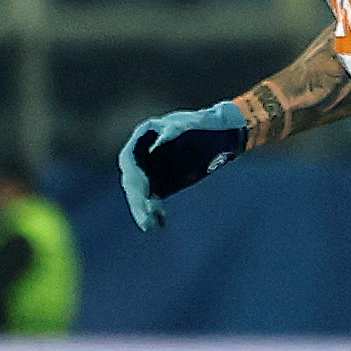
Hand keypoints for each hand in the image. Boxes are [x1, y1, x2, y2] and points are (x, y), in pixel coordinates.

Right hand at [115, 101, 249, 231]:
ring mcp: (150, 170)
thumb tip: (162, 141)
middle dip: (137, 200)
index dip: (134, 176)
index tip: (143, 191)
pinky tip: (160, 224)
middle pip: (133, 180)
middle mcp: (142, 155)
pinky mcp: (161, 183)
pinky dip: (155, 212)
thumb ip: (177, 130)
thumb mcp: (194, 124)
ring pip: (140, 194)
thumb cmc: (206, 125)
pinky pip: (153, 200)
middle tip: (145, 218)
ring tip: (150, 225)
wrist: (221, 136)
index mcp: (145, 135)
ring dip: (142, 210)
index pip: (130, 159)